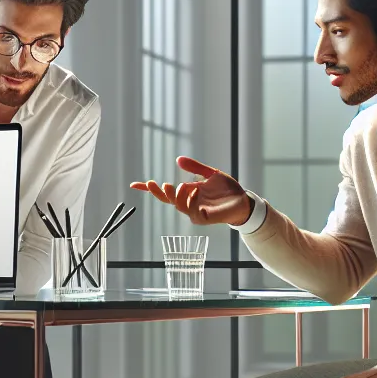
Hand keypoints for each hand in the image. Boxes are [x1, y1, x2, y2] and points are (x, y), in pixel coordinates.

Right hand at [130, 156, 251, 225]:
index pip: (165, 193)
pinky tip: (195, 191)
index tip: (134, 185)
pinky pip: (193, 212)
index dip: (149, 189)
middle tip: (158, 183)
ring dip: (177, 196)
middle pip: (168, 200)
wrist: (243, 201)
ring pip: (179, 206)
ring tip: (181, 185)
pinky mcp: (205, 218)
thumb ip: (195, 168)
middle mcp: (188, 203)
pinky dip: (191, 201)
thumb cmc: (227, 190)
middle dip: (159, 193)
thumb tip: (178, 159)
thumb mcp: (210, 174)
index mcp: (187, 193)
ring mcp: (195, 212)